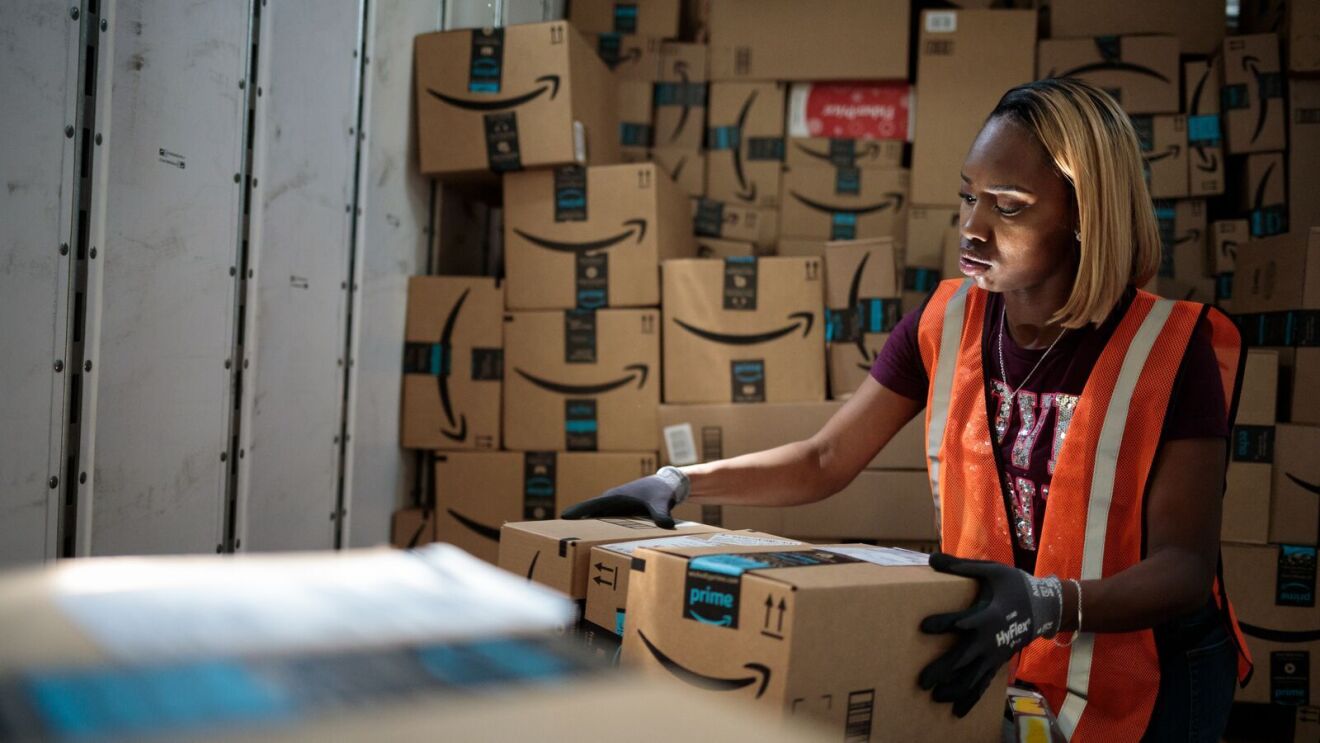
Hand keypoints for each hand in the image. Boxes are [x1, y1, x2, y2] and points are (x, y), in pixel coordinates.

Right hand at [560, 467, 689, 528]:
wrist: (667, 484)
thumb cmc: (661, 490)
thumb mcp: (661, 502)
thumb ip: (661, 515)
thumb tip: (667, 525)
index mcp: (615, 496)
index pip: (592, 505)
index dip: (578, 511)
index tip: (564, 516)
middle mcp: (611, 501)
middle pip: (590, 513)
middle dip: (578, 522)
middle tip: (562, 536)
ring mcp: (615, 506)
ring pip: (597, 518)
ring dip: (588, 527)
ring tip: (574, 542)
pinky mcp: (620, 512)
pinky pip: (606, 521)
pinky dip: (600, 529)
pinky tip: (595, 541)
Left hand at [918, 552, 1062, 717]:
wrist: (1044, 608)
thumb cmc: (1014, 586)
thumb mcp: (991, 571)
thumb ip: (960, 566)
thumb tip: (932, 558)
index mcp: (987, 615)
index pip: (962, 621)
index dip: (944, 623)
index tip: (923, 626)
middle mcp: (990, 639)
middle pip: (964, 658)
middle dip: (943, 670)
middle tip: (922, 681)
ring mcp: (994, 655)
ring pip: (973, 677)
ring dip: (954, 688)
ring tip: (934, 697)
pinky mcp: (997, 663)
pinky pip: (983, 684)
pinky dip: (970, 698)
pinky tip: (955, 712)